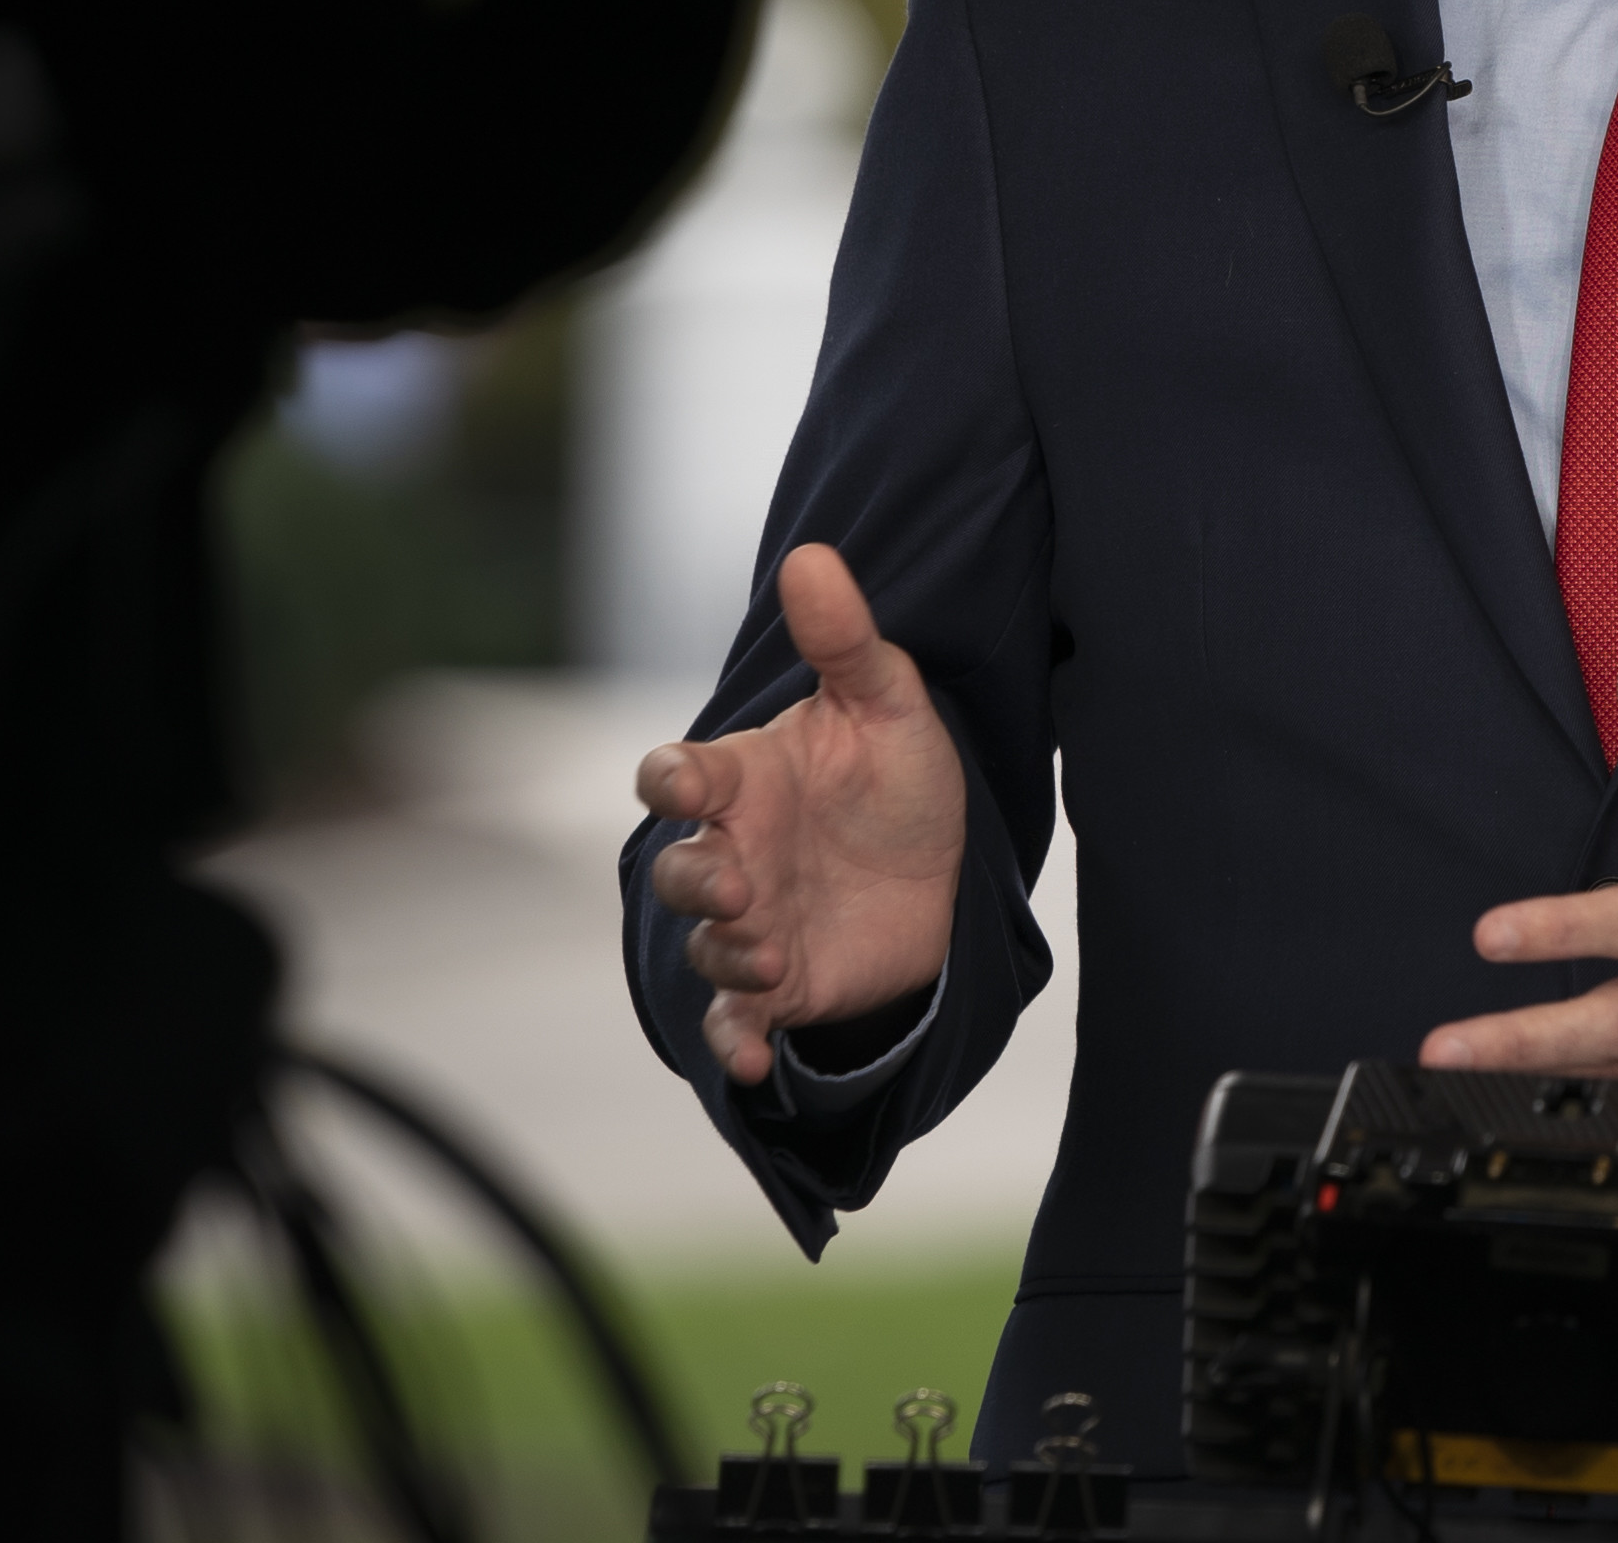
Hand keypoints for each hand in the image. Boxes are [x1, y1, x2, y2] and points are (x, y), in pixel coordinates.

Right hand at [637, 541, 966, 1087]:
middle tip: (733, 882)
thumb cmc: (898, 779)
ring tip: (769, 954)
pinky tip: (754, 1061)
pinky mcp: (779, 986)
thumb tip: (811, 557)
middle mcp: (733, 852)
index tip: (685, 784)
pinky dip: (734, 1043)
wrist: (947, 872)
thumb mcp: (890, 704)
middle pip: (676, 870)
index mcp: (745, 780)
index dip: (669, 780)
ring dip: (725, 955)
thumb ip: (847, 640)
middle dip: (692, 880)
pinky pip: (734, 1020)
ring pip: (704, 947)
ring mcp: (750, 923)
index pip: (675, 775)